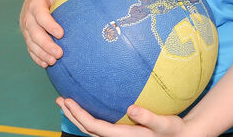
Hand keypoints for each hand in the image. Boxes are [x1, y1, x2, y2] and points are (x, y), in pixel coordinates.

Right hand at [20, 0, 65, 66]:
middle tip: (59, 53)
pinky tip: (45, 64)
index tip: (61, 33)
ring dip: (42, 54)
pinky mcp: (28, 38)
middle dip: (46, 44)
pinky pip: (30, 49)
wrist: (35, 0)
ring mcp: (26, 30)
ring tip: (53, 61)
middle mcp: (28, 19)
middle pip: (35, 34)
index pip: (41, 16)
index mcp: (35, 5)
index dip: (50, 25)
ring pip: (32, 44)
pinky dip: (37, 57)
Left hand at [57, 98, 185, 136]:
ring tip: (67, 103)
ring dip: (76, 116)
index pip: (94, 126)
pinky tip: (87, 106)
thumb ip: (148, 117)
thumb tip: (131, 108)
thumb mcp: (165, 124)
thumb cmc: (172, 130)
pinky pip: (98, 126)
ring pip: (90, 129)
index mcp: (123, 135)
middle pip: (86, 129)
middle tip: (60, 99)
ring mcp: (117, 136)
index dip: (79, 115)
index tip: (68, 101)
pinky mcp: (121, 132)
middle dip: (71, 115)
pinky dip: (87, 117)